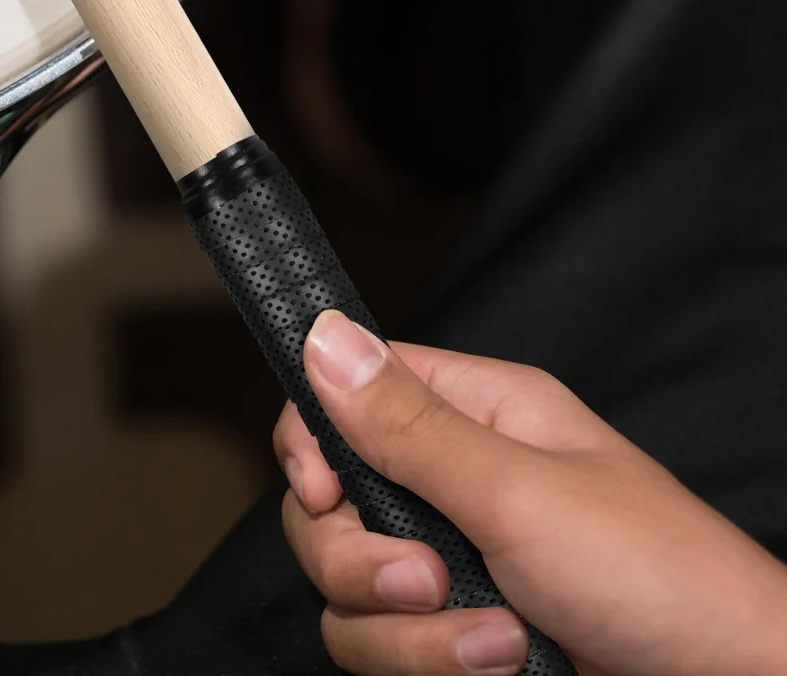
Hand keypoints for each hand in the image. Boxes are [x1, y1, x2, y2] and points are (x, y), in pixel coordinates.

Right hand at [274, 310, 786, 675]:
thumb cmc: (664, 581)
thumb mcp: (521, 491)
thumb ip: (408, 426)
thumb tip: (322, 335)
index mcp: (476, 414)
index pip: (347, 395)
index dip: (314, 441)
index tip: (323, 490)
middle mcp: (456, 482)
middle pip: (328, 505)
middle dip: (361, 559)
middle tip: (428, 579)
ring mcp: (457, 566)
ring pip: (348, 589)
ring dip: (409, 632)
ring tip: (496, 644)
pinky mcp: (460, 638)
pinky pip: (383, 648)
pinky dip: (430, 666)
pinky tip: (502, 668)